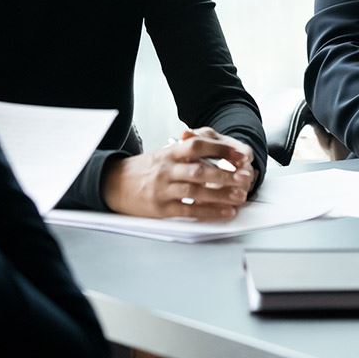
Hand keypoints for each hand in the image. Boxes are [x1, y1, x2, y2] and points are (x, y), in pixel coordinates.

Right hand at [102, 127, 255, 219]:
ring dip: (220, 194)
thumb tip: (216, 151)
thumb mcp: (163, 154)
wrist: (114, 183)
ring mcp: (163, 189)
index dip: (221, 148)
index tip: (240, 154)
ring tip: (239, 196)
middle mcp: (167, 169)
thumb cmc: (144, 169)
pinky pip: (188, 210)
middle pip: (200, 170)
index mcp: (170, 153)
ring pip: (195, 191)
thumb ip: (186, 152)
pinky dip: (208, 212)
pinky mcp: (161, 208)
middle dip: (225, 174)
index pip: (198, 145)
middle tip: (245, 177)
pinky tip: (224, 212)